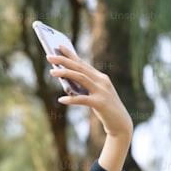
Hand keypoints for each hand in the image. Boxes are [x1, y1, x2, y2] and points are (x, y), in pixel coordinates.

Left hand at [47, 49, 133, 170]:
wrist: (121, 124)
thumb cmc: (105, 109)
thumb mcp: (94, 96)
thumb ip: (83, 88)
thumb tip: (65, 83)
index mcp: (101, 78)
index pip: (83, 64)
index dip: (71, 55)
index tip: (59, 46)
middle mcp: (102, 81)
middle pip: (80, 68)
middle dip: (64, 61)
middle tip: (49, 56)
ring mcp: (102, 91)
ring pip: (81, 78)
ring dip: (65, 74)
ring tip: (52, 72)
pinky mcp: (101, 103)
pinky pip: (83, 99)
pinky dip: (72, 99)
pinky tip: (61, 99)